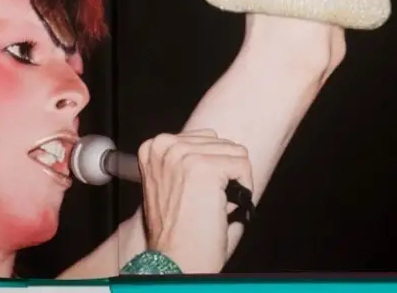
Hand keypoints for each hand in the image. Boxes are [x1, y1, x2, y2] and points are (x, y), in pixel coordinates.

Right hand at [137, 129, 253, 273]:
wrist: (175, 258)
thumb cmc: (176, 229)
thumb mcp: (170, 181)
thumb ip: (185, 158)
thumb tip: (221, 143)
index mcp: (153, 147)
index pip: (204, 138)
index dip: (211, 166)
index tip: (197, 190)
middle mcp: (165, 146)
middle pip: (220, 143)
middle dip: (222, 172)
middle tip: (204, 201)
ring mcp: (184, 154)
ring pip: (234, 152)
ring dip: (232, 180)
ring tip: (211, 203)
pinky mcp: (205, 167)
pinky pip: (243, 165)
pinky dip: (242, 189)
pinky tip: (221, 206)